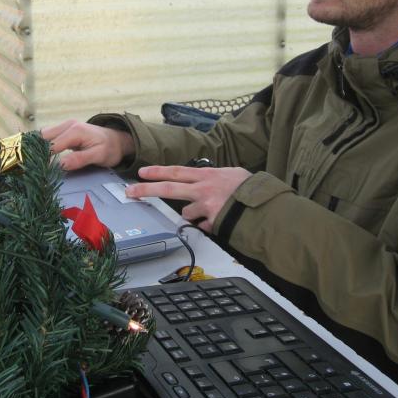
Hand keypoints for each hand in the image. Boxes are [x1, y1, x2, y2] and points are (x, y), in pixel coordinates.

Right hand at [41, 120, 134, 170]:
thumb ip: (80, 159)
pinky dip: (43, 145)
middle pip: (43, 137)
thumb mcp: (99, 156)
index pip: (52, 145)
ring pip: (43, 135)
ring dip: (38, 148)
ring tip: (35, 162)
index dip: (44, 159)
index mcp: (76, 131)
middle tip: (34, 167)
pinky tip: (40, 156)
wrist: (117, 140)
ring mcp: (65, 126)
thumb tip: (61, 164)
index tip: (39, 171)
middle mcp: (68, 125)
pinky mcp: (64, 130)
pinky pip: (48, 136)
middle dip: (37, 151)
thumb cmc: (110, 148)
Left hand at [125, 165, 251, 231]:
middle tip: (131, 191)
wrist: (266, 205)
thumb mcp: (232, 174)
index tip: (142, 172)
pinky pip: (204, 225)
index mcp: (207, 175)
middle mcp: (203, 189)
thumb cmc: (251, 189)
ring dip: (193, 214)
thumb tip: (203, 185)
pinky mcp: (212, 222)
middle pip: (168, 189)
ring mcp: (206, 207)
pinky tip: (221, 220)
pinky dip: (209, 224)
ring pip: (186, 213)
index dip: (157, 172)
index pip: (176, 171)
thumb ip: (213, 179)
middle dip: (146, 190)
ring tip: (211, 210)